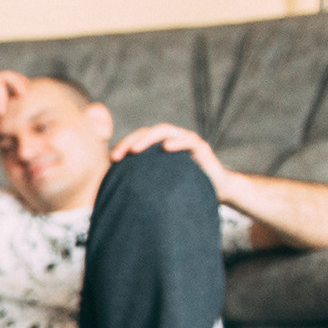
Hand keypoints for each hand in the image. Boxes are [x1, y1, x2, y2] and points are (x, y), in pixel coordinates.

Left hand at [110, 123, 235, 197]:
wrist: (216, 190)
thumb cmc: (184, 189)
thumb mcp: (159, 187)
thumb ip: (142, 184)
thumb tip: (115, 196)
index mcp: (158, 148)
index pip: (136, 140)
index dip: (123, 146)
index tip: (111, 160)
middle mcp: (170, 140)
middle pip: (146, 133)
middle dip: (130, 141)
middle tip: (118, 155)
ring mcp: (185, 141)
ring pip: (165, 131)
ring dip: (148, 138)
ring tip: (135, 149)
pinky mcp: (201, 147)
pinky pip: (188, 140)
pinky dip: (177, 142)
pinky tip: (165, 147)